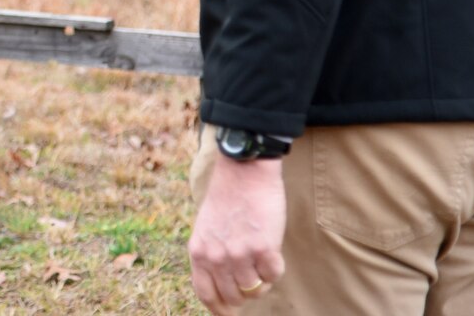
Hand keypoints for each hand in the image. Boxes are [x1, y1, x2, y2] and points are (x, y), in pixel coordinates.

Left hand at [187, 156, 285, 312]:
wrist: (243, 171)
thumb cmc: (226, 197)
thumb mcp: (205, 228)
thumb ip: (210, 254)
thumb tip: (221, 284)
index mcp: (199, 252)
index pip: (207, 295)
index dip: (220, 310)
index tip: (229, 313)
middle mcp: (217, 257)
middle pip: (234, 297)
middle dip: (245, 292)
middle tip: (252, 277)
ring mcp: (240, 254)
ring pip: (255, 289)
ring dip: (262, 279)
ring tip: (261, 257)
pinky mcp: (264, 249)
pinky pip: (273, 275)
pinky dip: (275, 267)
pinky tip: (271, 250)